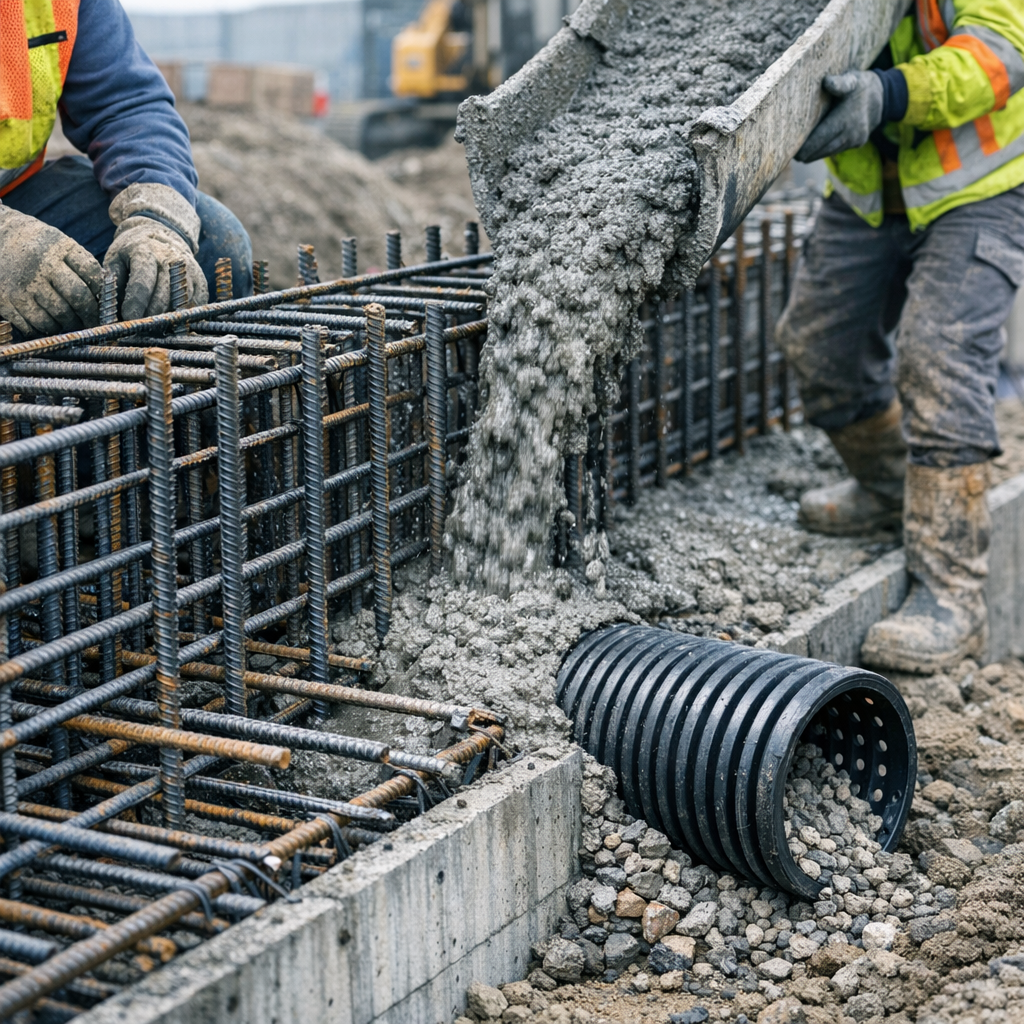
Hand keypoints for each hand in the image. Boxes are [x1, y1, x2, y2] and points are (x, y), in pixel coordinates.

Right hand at [0, 206, 102, 335]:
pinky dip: (45, 329)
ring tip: (71, 324)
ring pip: (58, 316)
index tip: (101, 302)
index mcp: (59, 247)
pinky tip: (49, 325)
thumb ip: (79, 264)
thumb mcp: (58, 243)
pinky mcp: (5, 299)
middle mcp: (41, 264)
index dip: (100, 292)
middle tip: (92, 323)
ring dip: (69, 325)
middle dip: (90, 315)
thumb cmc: (34, 244)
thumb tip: (103, 296)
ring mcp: (22, 283)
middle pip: (78, 298)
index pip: (91, 273)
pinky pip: (33, 325)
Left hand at [103, 183, 207, 320]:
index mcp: (145, 251)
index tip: (128, 319)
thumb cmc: (132, 253)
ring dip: (166, 320)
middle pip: (163, 297)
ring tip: (152, 329)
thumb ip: (113, 285)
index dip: (136, 303)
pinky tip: (169, 322)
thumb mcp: (115, 261)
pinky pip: (193, 308)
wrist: (162, 234)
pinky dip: (181, 318)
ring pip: (180, 305)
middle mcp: (171, 260)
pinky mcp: (201, 284)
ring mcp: (189, 272)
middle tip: (139, 329)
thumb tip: (112, 315)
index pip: (142, 282)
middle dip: (150, 316)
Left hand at [796, 70, 883, 162]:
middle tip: (787, 151)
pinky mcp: (856, 144)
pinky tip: (811, 148)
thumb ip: (839, 83)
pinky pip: (834, 150)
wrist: (883, 95)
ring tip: (796, 151)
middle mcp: (850, 134)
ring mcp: (854, 141)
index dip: (803, 147)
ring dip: (812, 153)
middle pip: (819, 151)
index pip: (818, 140)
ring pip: (825, 153)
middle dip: (804, 152)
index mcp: (846, 120)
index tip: (788, 149)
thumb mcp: (851, 79)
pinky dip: (822, 149)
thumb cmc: (860, 85)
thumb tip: (826, 82)